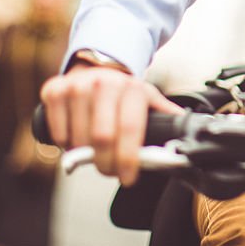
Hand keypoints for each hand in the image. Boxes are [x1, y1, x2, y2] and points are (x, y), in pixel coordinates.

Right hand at [40, 65, 183, 185]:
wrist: (96, 67)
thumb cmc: (123, 92)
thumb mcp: (147, 98)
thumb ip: (165, 115)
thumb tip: (190, 131)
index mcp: (132, 88)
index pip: (130, 129)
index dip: (129, 158)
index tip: (128, 177)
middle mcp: (104, 83)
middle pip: (102, 137)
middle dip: (106, 163)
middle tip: (109, 171)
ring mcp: (77, 86)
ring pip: (79, 138)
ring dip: (85, 155)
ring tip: (93, 151)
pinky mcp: (55, 90)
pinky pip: (58, 132)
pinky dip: (66, 145)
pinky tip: (76, 138)